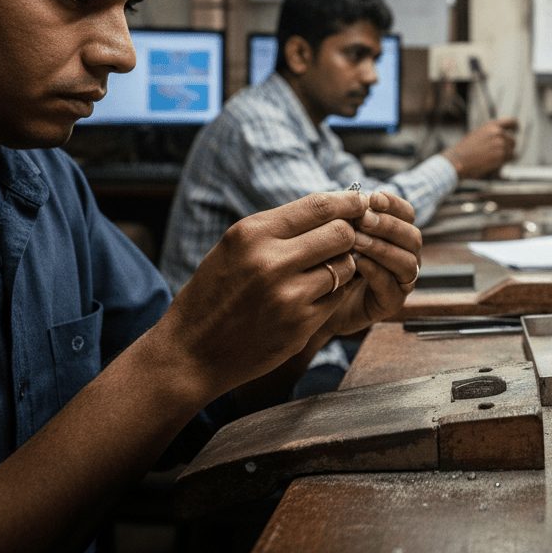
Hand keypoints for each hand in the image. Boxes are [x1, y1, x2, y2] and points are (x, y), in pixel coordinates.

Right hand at [157, 191, 368, 401]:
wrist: (191, 352)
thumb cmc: (214, 294)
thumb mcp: (234, 248)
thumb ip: (278, 228)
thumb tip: (331, 207)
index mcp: (251, 234)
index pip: (318, 206)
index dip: (347, 201)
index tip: (360, 200)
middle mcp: (270, 261)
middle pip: (341, 233)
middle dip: (350, 232)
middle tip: (348, 237)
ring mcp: (288, 296)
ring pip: (346, 265)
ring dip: (344, 264)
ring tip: (325, 269)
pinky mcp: (300, 325)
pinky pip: (338, 297)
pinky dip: (335, 292)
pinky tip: (318, 294)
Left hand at [316, 190, 422, 337]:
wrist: (318, 301)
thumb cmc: (330, 260)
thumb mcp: (338, 234)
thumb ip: (349, 218)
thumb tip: (352, 197)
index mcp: (398, 236)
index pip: (407, 215)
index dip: (394, 205)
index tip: (374, 198)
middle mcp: (406, 257)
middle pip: (413, 237)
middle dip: (388, 226)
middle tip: (363, 219)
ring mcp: (401, 282)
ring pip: (407, 262)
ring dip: (382, 248)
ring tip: (356, 241)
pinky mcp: (391, 304)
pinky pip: (392, 287)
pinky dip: (377, 272)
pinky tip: (357, 263)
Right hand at [443, 117, 518, 177]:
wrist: (458, 160)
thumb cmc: (465, 150)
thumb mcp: (478, 134)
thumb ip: (492, 133)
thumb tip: (503, 136)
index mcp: (491, 125)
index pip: (511, 122)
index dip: (515, 126)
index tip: (516, 130)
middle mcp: (498, 132)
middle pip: (512, 140)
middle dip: (507, 146)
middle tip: (497, 153)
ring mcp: (501, 144)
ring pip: (511, 151)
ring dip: (504, 155)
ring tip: (491, 158)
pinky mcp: (501, 156)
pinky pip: (508, 159)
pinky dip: (502, 162)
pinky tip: (491, 163)